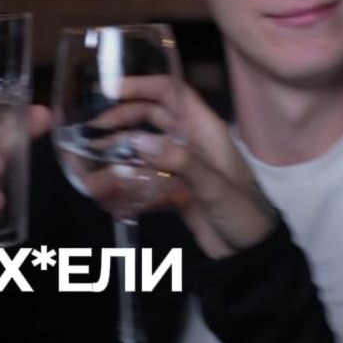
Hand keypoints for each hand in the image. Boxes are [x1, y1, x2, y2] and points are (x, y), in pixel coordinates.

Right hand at [94, 76, 274, 257]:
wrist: (251, 257)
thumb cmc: (244, 214)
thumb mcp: (215, 186)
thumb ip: (180, 162)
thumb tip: (138, 140)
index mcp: (205, 129)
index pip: (171, 92)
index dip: (141, 85)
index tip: (109, 90)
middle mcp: (191, 141)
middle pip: (151, 116)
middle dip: (121, 119)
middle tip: (92, 131)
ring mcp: (181, 166)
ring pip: (144, 147)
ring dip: (118, 149)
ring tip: (90, 157)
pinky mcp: (173, 190)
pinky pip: (143, 176)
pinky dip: (124, 179)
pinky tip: (105, 187)